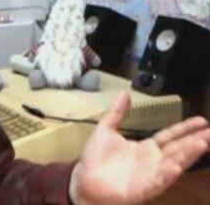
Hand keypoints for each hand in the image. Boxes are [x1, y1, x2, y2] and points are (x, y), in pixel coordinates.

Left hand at [69, 92, 209, 204]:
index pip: (170, 136)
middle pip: (178, 149)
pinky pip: (159, 181)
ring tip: (202, 144)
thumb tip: (124, 92)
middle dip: (195, 141)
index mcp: (146, 147)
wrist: (83, 180)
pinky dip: (168, 174)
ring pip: (174, 163)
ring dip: (188, 155)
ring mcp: (150, 175)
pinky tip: (177, 166)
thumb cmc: (96, 158)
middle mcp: (153, 161)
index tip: (202, 121)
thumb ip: (117, 113)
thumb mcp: (106, 130)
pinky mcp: (144, 189)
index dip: (185, 129)